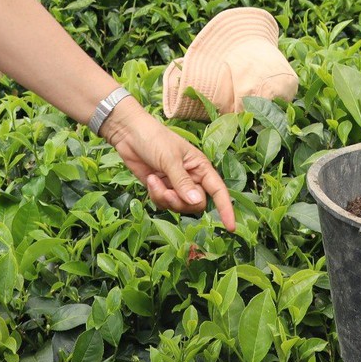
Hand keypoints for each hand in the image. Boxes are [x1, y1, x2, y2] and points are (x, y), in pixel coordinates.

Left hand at [102, 105, 237, 230]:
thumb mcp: (170, 159)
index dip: (226, 209)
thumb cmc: (154, 139)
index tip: (231, 227)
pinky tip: (150, 181)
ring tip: (154, 181)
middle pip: (196, 204)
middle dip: (180, 202)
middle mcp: (191, 178)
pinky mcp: (161, 189)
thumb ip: (182, 182)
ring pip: (178, 206)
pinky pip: (164, 204)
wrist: (129, 134)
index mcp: (201, 167)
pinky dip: (156, 196)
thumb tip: (196, 202)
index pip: (218, 191)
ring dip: (164, 198)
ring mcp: (175, 185)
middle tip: (166, 191)